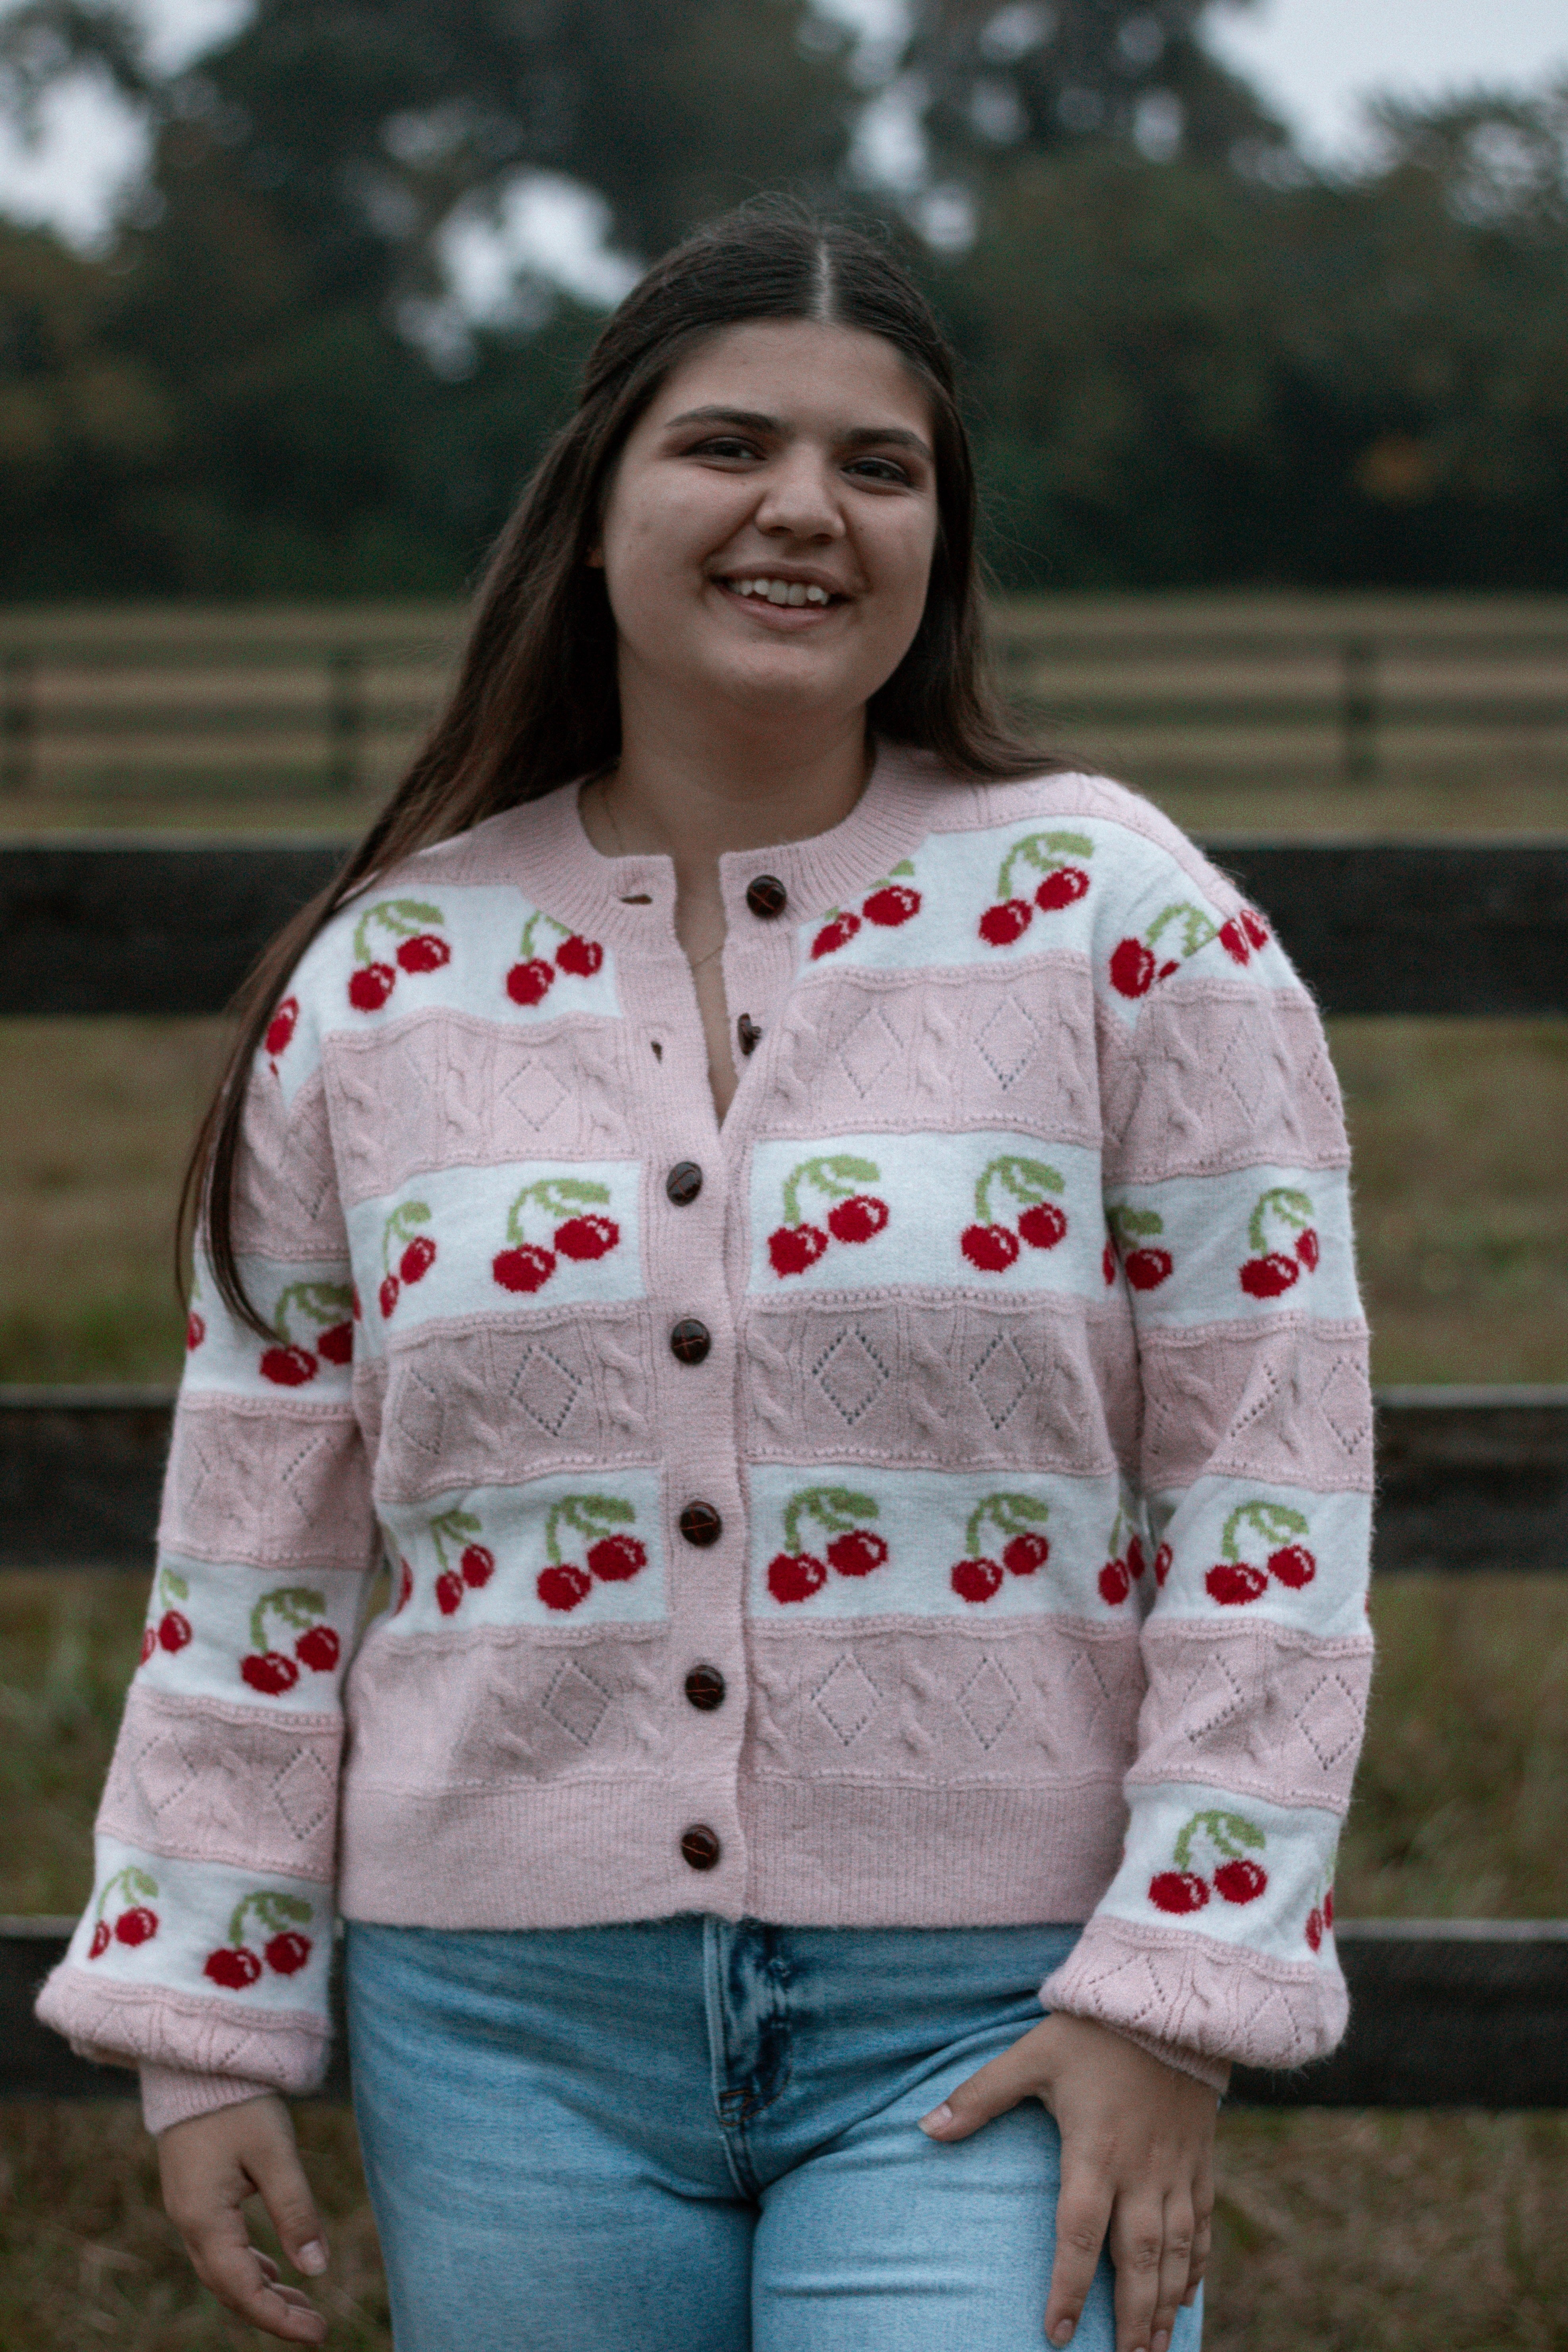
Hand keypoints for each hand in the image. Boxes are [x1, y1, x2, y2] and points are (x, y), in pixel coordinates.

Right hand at [157, 2092, 329, 2343]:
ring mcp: (188, 2209)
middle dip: (271, 2313)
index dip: (279, 2319)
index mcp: (204, 2219)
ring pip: (223, 2270)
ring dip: (261, 2291)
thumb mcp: (275, 2153)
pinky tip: (273, 2270)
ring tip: (303, 2307)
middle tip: (316, 2329)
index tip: (318, 2336)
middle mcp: (189, 2222)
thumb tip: (316, 2270)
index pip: (243, 2289)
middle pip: (229, 2288)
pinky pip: (219, 2247)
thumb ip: (295, 2211)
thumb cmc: (238, 2101)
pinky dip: (248, 2266)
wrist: (196, 2060)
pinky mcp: (194, 2194)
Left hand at [919, 2009, 1215, 2351]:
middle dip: (1132, 2316)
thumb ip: (979, 2096)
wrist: (1170, 2000)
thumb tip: (925, 2128)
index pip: (1078, 2236)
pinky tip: (1188, 2292)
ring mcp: (1175, 2168)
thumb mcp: (1030, 2055)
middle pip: (1137, 2259)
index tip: (1058, 2334)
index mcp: (1095, 2153)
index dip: (1069, 2289)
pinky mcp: (1200, 2157)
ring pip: (1174, 2250)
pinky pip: (1202, 2221)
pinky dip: (1196, 2261)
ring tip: (1156, 2348)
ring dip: (1166, 2302)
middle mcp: (1140, 2171)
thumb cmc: (1093, 2030)